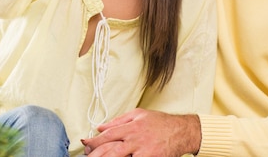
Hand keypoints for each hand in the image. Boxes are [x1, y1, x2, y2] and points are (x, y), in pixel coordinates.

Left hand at [81, 109, 200, 156]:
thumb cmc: (160, 122)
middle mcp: (136, 139)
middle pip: (111, 150)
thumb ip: (119, 120)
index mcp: (131, 127)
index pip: (108, 135)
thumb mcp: (139, 114)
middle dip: (96, 155)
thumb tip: (101, 126)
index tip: (85, 144)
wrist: (182, 131)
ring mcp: (143, 151)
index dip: (94, 141)